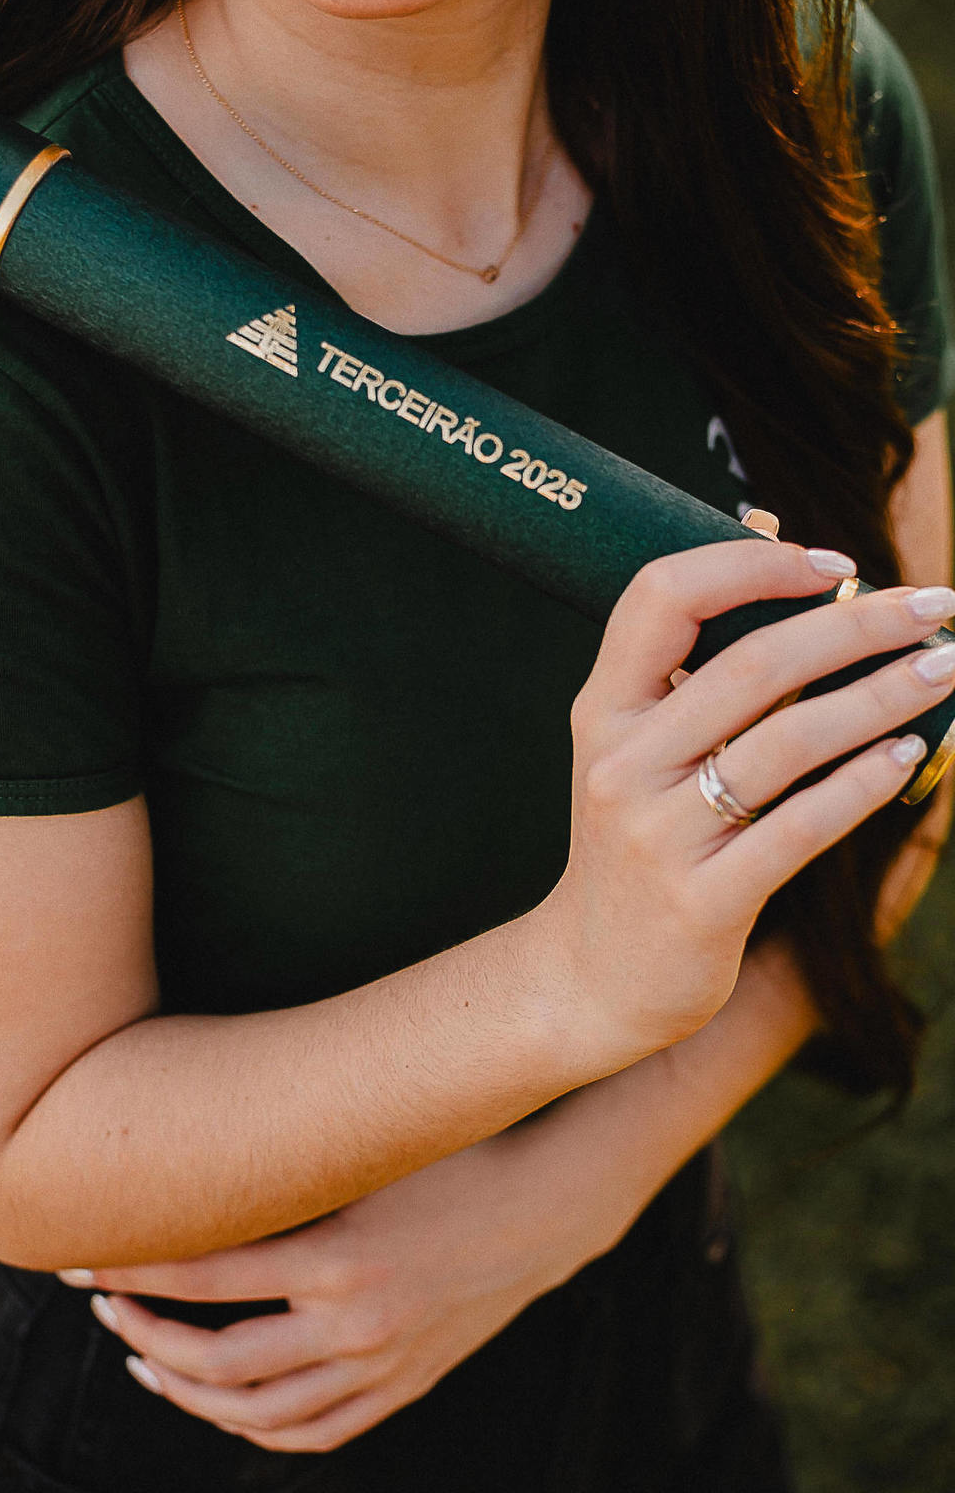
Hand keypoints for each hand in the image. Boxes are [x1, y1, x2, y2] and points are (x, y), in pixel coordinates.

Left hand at [59, 1122, 628, 1452]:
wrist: (550, 1202)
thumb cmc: (453, 1152)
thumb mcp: (371, 1148)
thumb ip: (292, 1161)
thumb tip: (200, 1144)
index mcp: (337, 1255)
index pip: (204, 1276)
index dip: (133, 1271)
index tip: (83, 1259)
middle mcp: (354, 1323)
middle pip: (215, 1358)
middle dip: (141, 1335)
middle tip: (101, 1307)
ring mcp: (381, 1365)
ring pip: (257, 1411)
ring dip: (187, 1392)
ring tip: (143, 1361)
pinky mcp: (404, 1384)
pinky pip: (314, 1432)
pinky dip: (256, 1428)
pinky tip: (222, 1404)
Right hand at [522, 533, 954, 1069]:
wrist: (589, 975)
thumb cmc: (633, 846)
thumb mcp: (636, 748)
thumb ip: (692, 662)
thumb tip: (769, 534)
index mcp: (603, 711)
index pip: (660, 596)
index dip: (749, 565)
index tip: (835, 565)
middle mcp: (624, 763)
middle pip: (750, 665)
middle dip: (855, 625)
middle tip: (934, 608)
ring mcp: (659, 834)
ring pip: (786, 743)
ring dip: (879, 698)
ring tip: (943, 672)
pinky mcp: (704, 899)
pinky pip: (801, 826)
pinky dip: (863, 783)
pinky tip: (910, 755)